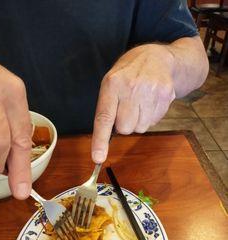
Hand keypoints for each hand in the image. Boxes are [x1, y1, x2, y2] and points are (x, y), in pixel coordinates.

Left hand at [91, 44, 175, 162]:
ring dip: (138, 121)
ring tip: (140, 102)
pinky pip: (154, 122)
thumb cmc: (129, 74)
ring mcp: (150, 91)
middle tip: (127, 108)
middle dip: (124, 124)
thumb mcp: (111, 82)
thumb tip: (105, 138)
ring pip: (140, 128)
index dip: (100, 140)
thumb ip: (107, 107)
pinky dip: (151, 116)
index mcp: (112, 84)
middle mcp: (131, 87)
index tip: (98, 158)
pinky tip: (151, 101)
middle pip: (125, 128)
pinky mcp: (165, 95)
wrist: (159, 57)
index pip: (104, 118)